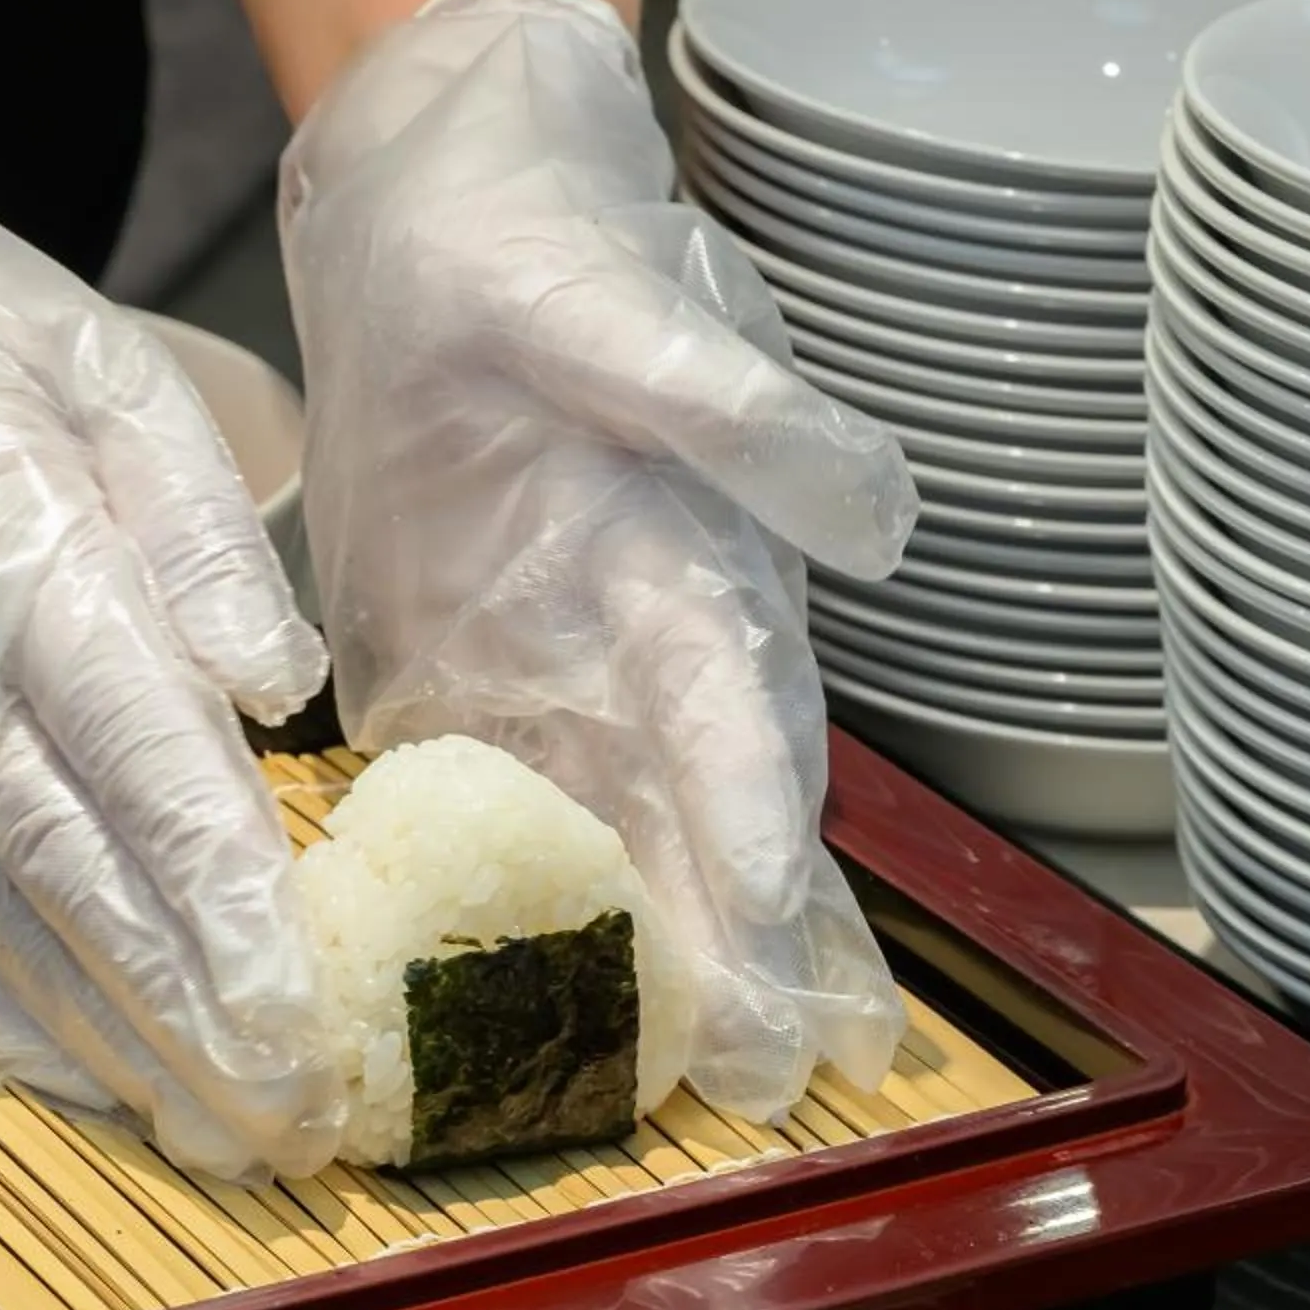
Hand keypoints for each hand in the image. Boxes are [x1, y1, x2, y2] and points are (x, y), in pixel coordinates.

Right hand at [0, 0, 344, 1178]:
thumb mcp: (105, 370)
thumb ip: (202, 536)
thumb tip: (279, 692)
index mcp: (22, 572)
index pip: (151, 785)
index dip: (230, 924)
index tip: (303, 1024)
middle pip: (80, 892)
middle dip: (189, 1025)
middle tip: (286, 1125)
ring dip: (101, 1048)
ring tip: (204, 1128)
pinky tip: (63, 1075)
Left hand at [281, 0, 920, 1116]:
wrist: (434, 223)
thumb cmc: (544, 252)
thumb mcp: (627, 312)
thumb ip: (741, 417)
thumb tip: (875, 514)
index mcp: (697, 562)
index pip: (746, 721)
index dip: (768, 831)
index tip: (790, 931)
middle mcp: (638, 644)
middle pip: (704, 822)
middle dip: (748, 951)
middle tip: (779, 1083)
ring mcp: (547, 673)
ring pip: (616, 844)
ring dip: (653, 966)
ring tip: (696, 1086)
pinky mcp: (450, 683)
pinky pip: (480, 818)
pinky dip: (498, 915)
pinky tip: (511, 1010)